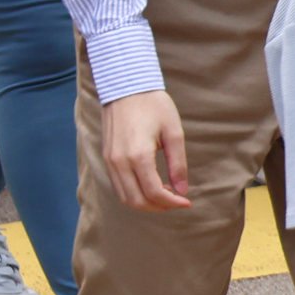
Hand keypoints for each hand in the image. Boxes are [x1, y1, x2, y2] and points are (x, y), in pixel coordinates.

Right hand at [98, 91, 190, 211]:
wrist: (126, 87)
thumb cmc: (154, 106)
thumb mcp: (174, 132)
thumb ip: (178, 164)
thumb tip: (182, 190)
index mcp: (138, 155)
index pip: (154, 192)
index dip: (172, 203)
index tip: (187, 202)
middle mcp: (119, 162)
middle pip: (137, 200)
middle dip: (159, 207)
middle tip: (178, 201)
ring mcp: (109, 161)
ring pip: (125, 196)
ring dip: (146, 202)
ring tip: (167, 194)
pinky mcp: (106, 158)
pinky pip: (118, 186)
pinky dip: (134, 193)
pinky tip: (151, 185)